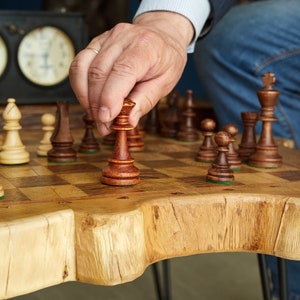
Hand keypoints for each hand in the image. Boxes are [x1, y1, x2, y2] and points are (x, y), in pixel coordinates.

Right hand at [69, 11, 193, 134]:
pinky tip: (89, 101)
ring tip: (95, 116)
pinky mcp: (95, 43)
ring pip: (83, 68)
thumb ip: (145, 101)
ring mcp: (106, 38)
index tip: (106, 119)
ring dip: (85, 97)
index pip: (122, 71)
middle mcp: (123, 38)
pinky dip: (80, 86)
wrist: (162, 35)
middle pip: (98, 72)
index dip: (110, 97)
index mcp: (145, 47)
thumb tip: (129, 121)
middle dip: (96, 104)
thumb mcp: (165, 83)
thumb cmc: (166, 60)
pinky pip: (78, 64)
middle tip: (103, 125)